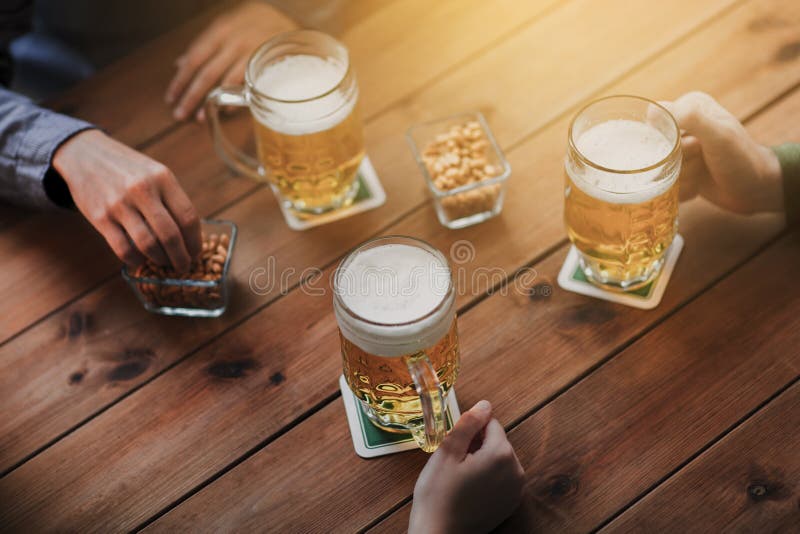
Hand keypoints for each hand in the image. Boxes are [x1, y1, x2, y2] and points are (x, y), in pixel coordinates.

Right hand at [53, 129, 201, 271]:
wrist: (84, 154)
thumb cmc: (128, 169)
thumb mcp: (155, 173)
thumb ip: (172, 200)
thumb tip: (189, 237)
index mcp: (162, 177)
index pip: (188, 217)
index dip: (195, 241)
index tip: (196, 253)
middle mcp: (142, 190)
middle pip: (171, 235)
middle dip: (181, 257)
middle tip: (184, 266)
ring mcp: (119, 204)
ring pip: (148, 245)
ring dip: (161, 260)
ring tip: (165, 263)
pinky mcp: (100, 217)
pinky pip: (123, 249)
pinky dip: (136, 260)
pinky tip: (141, 260)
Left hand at [165, 1, 295, 120]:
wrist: (291, 23)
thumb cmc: (256, 26)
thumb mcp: (228, 28)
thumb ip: (204, 46)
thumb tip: (179, 64)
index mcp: (220, 31)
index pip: (194, 58)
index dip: (180, 80)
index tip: (170, 97)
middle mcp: (233, 41)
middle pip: (205, 73)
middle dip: (190, 96)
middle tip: (180, 114)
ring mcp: (250, 53)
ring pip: (223, 81)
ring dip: (210, 102)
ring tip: (200, 118)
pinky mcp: (266, 66)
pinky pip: (245, 86)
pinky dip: (233, 99)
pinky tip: (225, 110)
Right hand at [409, 400, 524, 533]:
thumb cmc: (438, 495)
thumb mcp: (447, 452)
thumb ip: (469, 423)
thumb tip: (485, 404)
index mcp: (501, 454)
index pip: (490, 422)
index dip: (470, 430)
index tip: (455, 446)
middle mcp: (516, 470)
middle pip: (496, 440)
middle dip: (477, 445)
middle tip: (455, 464)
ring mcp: (516, 489)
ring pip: (498, 458)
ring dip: (482, 460)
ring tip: (461, 477)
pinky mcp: (511, 503)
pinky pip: (501, 477)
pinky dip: (488, 477)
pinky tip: (469, 489)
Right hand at [660, 91, 782, 214]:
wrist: (755, 190)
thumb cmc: (741, 159)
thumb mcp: (718, 135)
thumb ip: (691, 118)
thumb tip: (652, 110)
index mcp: (689, 106)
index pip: (656, 121)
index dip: (668, 140)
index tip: (694, 147)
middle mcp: (682, 124)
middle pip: (656, 148)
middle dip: (677, 162)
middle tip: (701, 162)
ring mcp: (679, 148)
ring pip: (659, 168)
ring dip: (681, 177)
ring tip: (702, 174)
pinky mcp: (679, 168)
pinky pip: (664, 183)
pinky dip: (680, 188)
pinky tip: (698, 186)